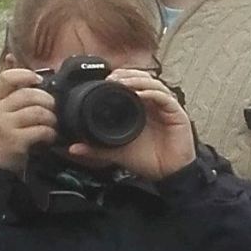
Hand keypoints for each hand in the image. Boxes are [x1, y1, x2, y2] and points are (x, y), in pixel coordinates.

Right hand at [0, 68, 58, 172]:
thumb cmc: (1, 137)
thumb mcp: (1, 113)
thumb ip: (12, 95)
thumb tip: (24, 68)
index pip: (6, 78)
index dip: (25, 75)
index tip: (38, 80)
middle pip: (29, 95)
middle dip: (48, 101)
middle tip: (53, 110)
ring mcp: (5, 125)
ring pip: (38, 112)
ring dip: (52, 119)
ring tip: (52, 125)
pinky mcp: (15, 140)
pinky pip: (42, 130)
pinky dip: (51, 134)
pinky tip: (49, 137)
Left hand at [70, 70, 196, 182]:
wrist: (168, 175)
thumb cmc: (148, 160)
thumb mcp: (116, 151)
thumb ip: (96, 148)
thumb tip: (73, 149)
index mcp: (140, 108)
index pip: (131, 83)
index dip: (119, 77)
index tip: (104, 80)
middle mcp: (153, 105)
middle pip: (142, 78)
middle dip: (126, 74)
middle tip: (112, 79)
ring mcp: (166, 108)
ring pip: (153, 83)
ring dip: (137, 80)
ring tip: (123, 83)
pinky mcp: (177, 114)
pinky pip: (165, 97)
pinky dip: (152, 92)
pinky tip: (140, 94)